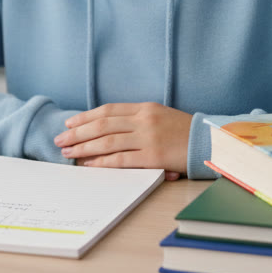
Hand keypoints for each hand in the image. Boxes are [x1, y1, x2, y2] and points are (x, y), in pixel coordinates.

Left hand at [54, 102, 193, 179]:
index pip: (107, 110)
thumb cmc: (184, 132)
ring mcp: (148, 138)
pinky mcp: (153, 157)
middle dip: (78, 133)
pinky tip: (88, 164)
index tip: (69, 124)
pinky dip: (101, 162)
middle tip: (60, 140)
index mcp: (144, 108)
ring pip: (107, 142)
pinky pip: (121, 160)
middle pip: (102, 125)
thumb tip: (108, 127)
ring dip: (84, 148)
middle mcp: (144, 120)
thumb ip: (137, 118)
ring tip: (68, 153)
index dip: (85, 117)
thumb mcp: (160, 116)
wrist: (211, 143)